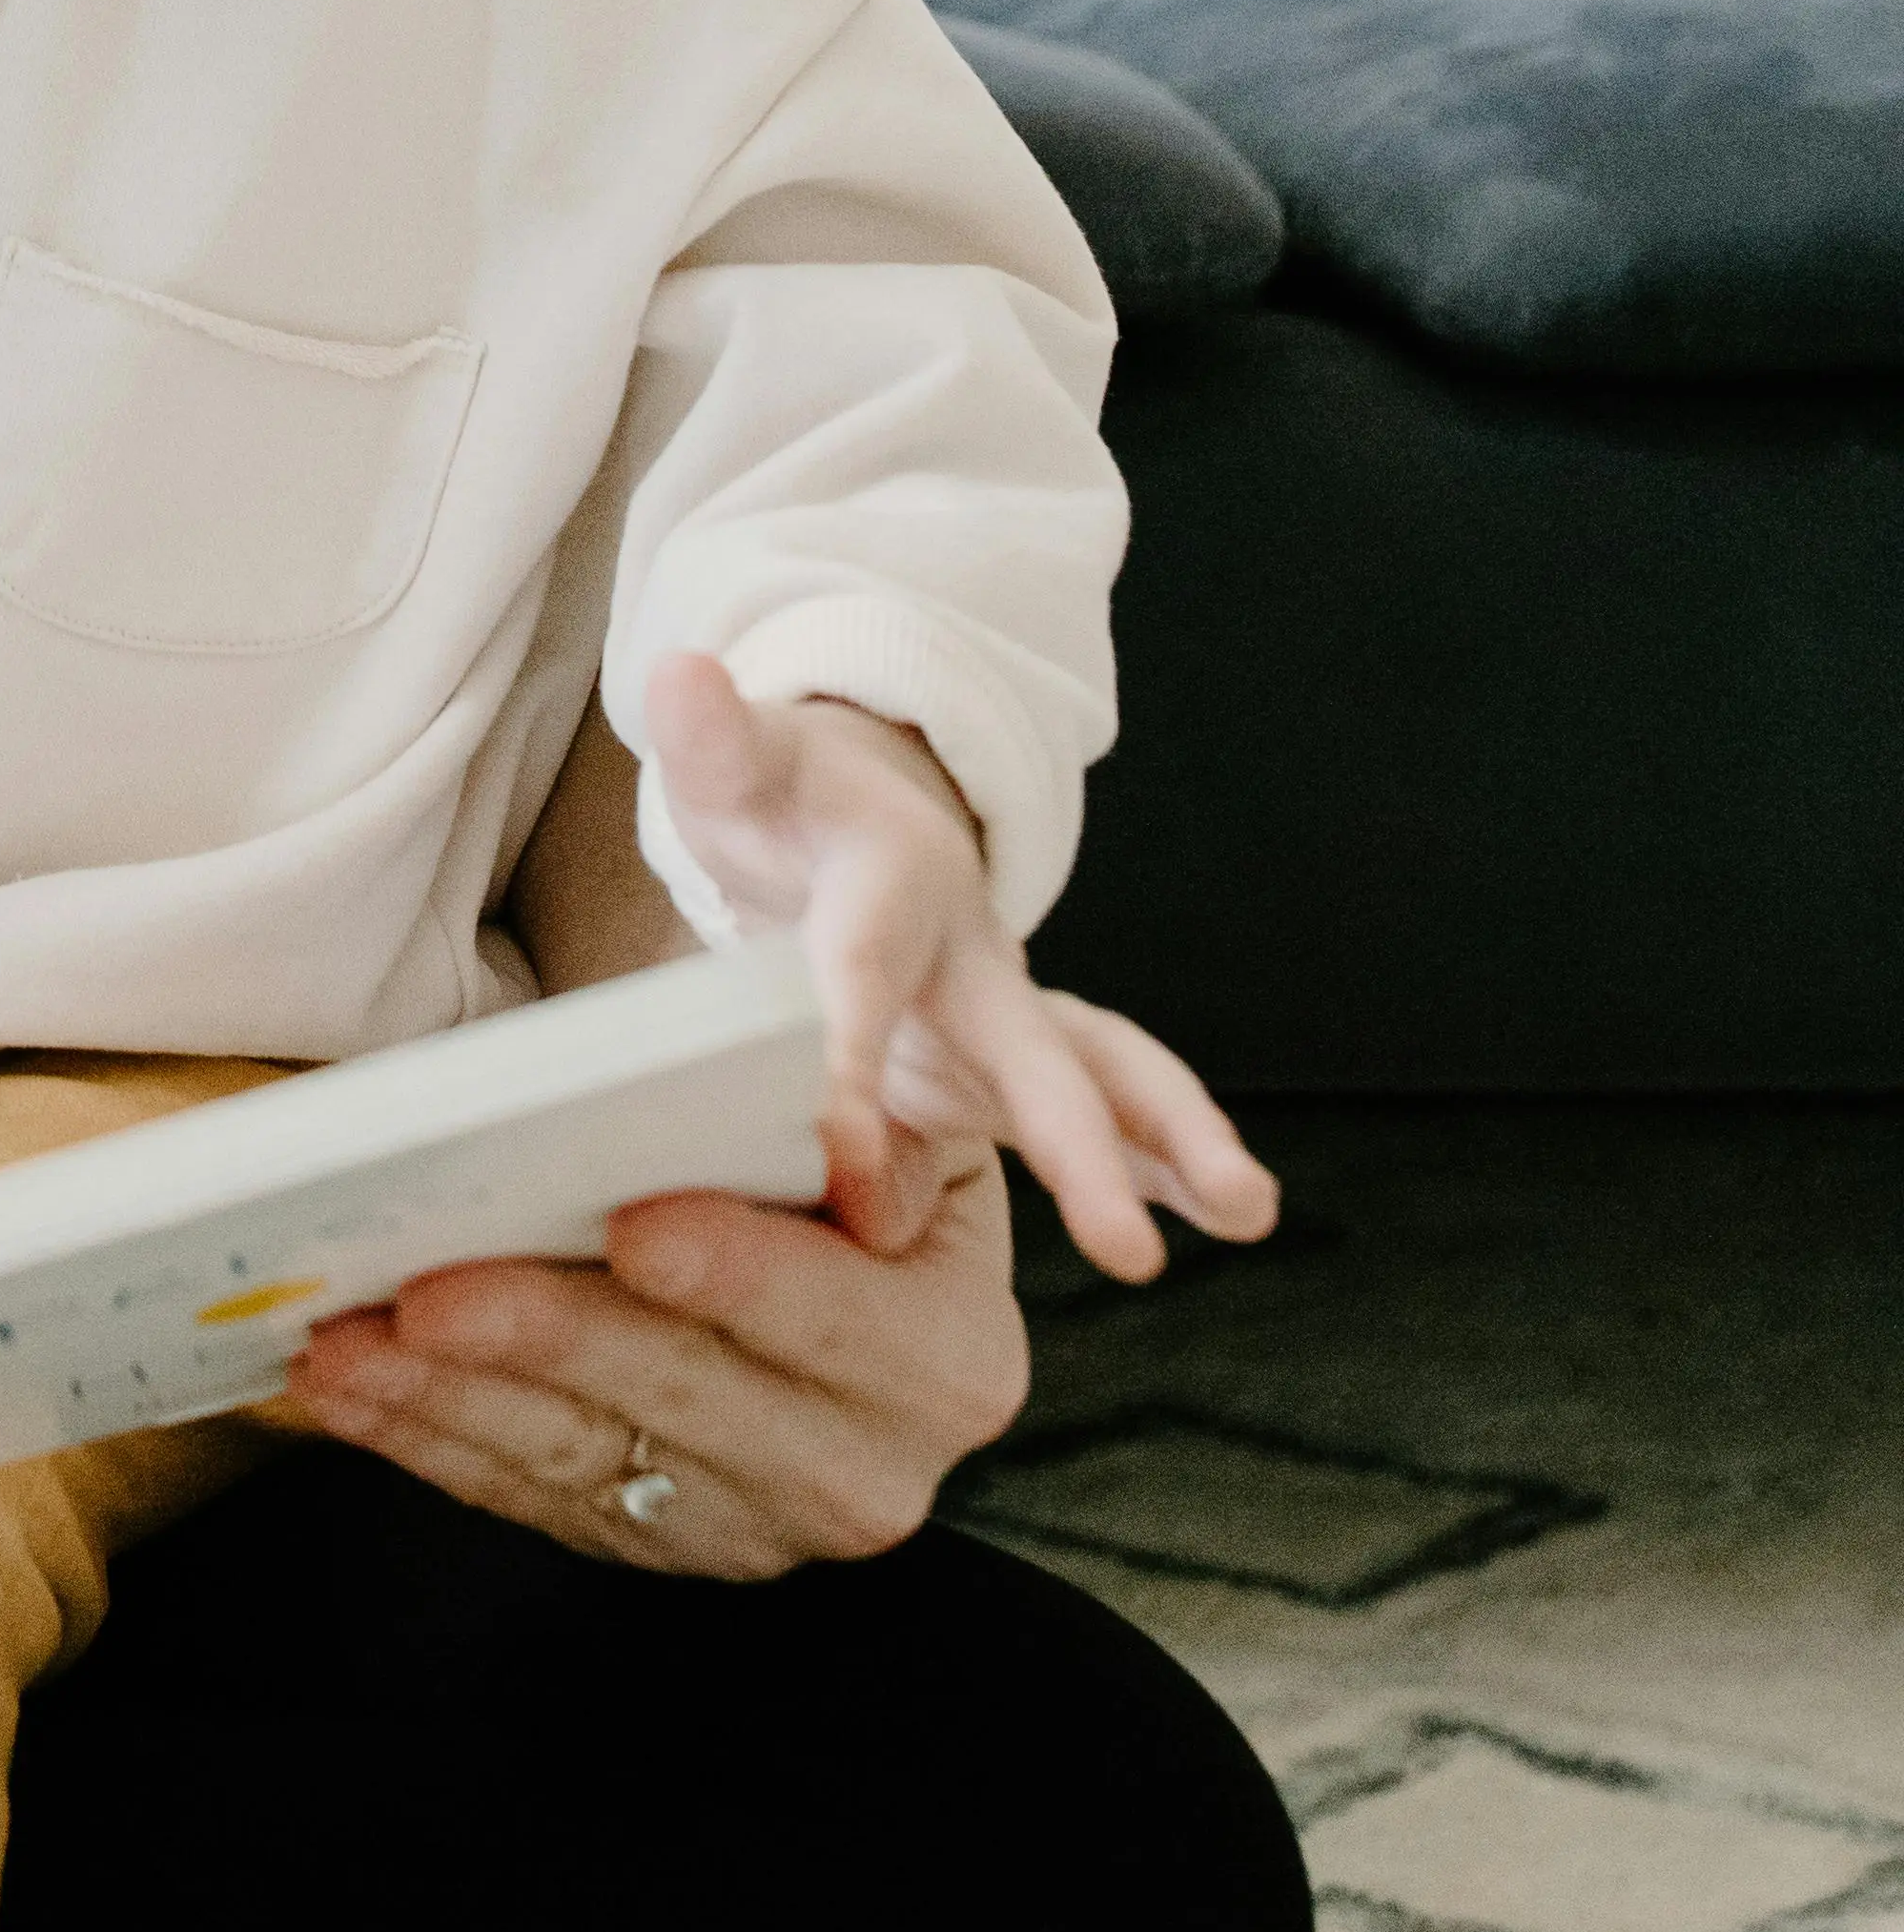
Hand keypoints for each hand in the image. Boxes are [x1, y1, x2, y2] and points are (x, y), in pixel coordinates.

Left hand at [291, 1110, 1029, 1579]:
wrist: (837, 1249)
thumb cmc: (851, 1155)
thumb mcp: (907, 1117)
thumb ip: (884, 1133)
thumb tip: (859, 1163)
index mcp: (949, 1359)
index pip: (833, 1315)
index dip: (736, 1274)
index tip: (632, 1226)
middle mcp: (867, 1471)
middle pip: (683, 1396)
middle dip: (545, 1338)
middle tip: (426, 1288)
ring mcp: (754, 1526)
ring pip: (580, 1458)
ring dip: (446, 1400)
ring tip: (342, 1339)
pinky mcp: (654, 1547)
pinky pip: (526, 1496)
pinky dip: (427, 1439)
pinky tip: (345, 1388)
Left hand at [634, 649, 1276, 1284]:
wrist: (852, 797)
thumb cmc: (782, 803)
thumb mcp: (735, 770)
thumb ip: (711, 744)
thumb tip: (683, 676)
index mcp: (888, 885)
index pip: (863, 983)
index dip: (848, 1073)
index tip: (849, 1173)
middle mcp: (970, 950)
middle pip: (1030, 1048)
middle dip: (1080, 1146)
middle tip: (1126, 1255)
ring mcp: (1007, 1004)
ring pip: (1107, 1071)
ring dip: (1173, 1143)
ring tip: (1248, 1212)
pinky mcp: (1015, 1050)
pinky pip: (1105, 1100)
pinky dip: (1164, 1155)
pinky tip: (1224, 1216)